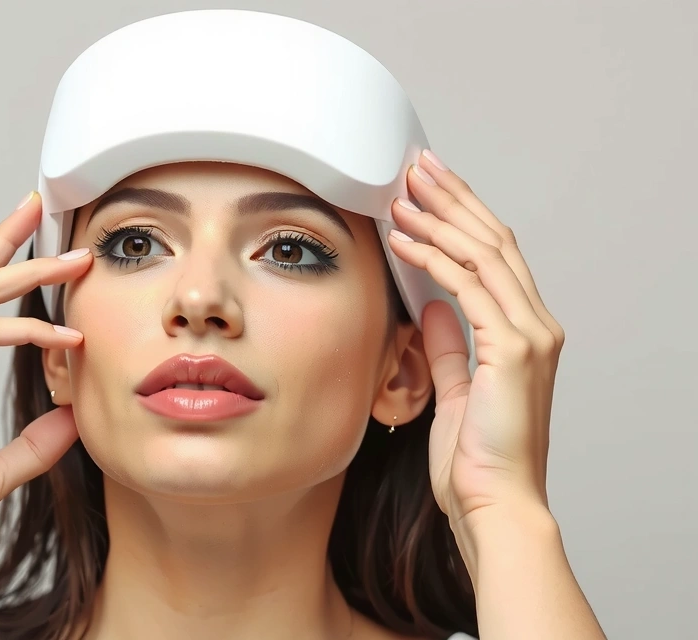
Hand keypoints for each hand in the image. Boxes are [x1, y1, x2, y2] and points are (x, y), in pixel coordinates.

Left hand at [386, 150, 565, 529]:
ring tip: (404, 192)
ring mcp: (529, 335)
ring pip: (484, 254)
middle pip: (493, 240)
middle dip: (454, 198)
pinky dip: (434, 258)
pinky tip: (404, 239)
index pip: (494, 256)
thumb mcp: (456, 389)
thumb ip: (450, 346)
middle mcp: (534, 325)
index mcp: (523, 332)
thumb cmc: (476, 460)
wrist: (493, 504)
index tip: (429, 188)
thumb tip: (433, 306)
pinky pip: (469, 288)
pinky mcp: (513, 351)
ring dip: (441, 218)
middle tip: (418, 166)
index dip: (463, 216)